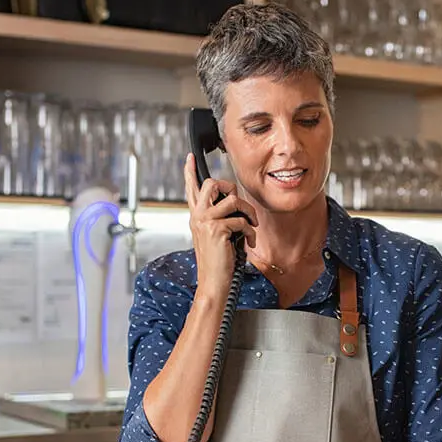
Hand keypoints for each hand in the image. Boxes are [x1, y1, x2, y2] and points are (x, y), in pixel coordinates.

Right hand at [184, 153, 256, 294]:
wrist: (213, 283)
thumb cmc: (218, 263)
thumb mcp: (216, 236)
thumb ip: (220, 219)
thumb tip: (236, 204)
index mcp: (196, 217)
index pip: (191, 189)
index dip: (190, 172)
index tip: (190, 157)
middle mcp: (197, 216)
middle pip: (212, 183)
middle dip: (231, 187)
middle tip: (239, 202)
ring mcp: (205, 222)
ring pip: (233, 200)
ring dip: (249, 213)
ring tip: (252, 226)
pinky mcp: (217, 230)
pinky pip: (242, 221)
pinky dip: (251, 232)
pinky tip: (250, 242)